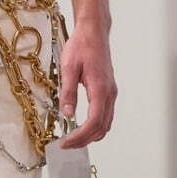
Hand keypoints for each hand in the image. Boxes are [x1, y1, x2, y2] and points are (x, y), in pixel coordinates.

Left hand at [58, 26, 116, 147]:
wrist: (93, 33)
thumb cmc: (82, 46)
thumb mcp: (69, 68)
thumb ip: (68, 93)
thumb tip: (68, 114)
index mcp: (100, 89)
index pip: (93, 122)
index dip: (80, 137)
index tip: (66, 142)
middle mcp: (109, 93)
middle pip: (102, 127)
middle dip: (85, 140)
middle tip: (67, 144)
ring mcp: (111, 93)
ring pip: (106, 123)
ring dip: (91, 135)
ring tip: (73, 138)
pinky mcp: (108, 91)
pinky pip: (105, 115)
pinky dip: (96, 126)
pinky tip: (83, 126)